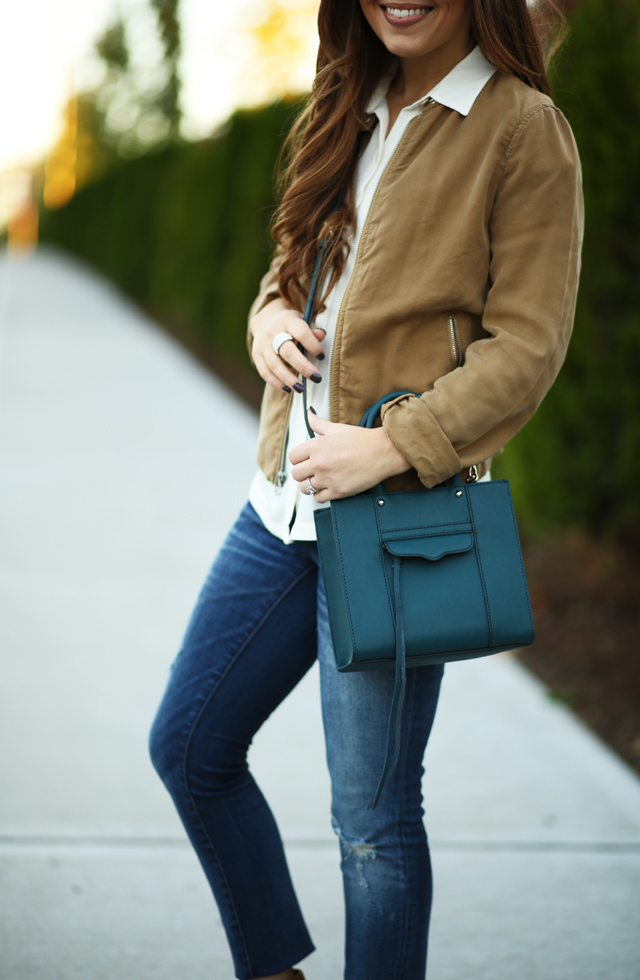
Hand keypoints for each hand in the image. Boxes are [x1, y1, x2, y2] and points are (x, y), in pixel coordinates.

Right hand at [249, 298, 325, 392]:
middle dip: (302, 366)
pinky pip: (265, 372)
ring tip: (300, 389)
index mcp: (287, 321)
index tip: (321, 356)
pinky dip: (276, 382)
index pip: (301, 332)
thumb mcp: (301, 320)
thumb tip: (321, 335)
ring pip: (274, 364)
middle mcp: (273, 332)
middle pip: (287, 351)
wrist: (264, 320)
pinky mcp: (257, 355)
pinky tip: (287, 389)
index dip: (312, 344)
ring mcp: (263, 345)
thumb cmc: (289, 324)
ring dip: (288, 378)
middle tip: (316, 378)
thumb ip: (312, 330)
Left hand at [289, 411, 410, 502]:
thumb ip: (318, 423)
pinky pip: (318, 498)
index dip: (298, 458)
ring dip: (310, 485)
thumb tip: (308, 413)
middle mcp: (319, 463)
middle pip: (296, 474)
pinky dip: (321, 494)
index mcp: (316, 446)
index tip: (305, 459)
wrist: (383, 452)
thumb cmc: (362, 440)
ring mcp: (328, 479)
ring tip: (320, 479)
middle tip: (313, 470)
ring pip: (304, 488)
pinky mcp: (337, 492)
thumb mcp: (337, 428)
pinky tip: (328, 486)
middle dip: (303, 472)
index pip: (292, 457)